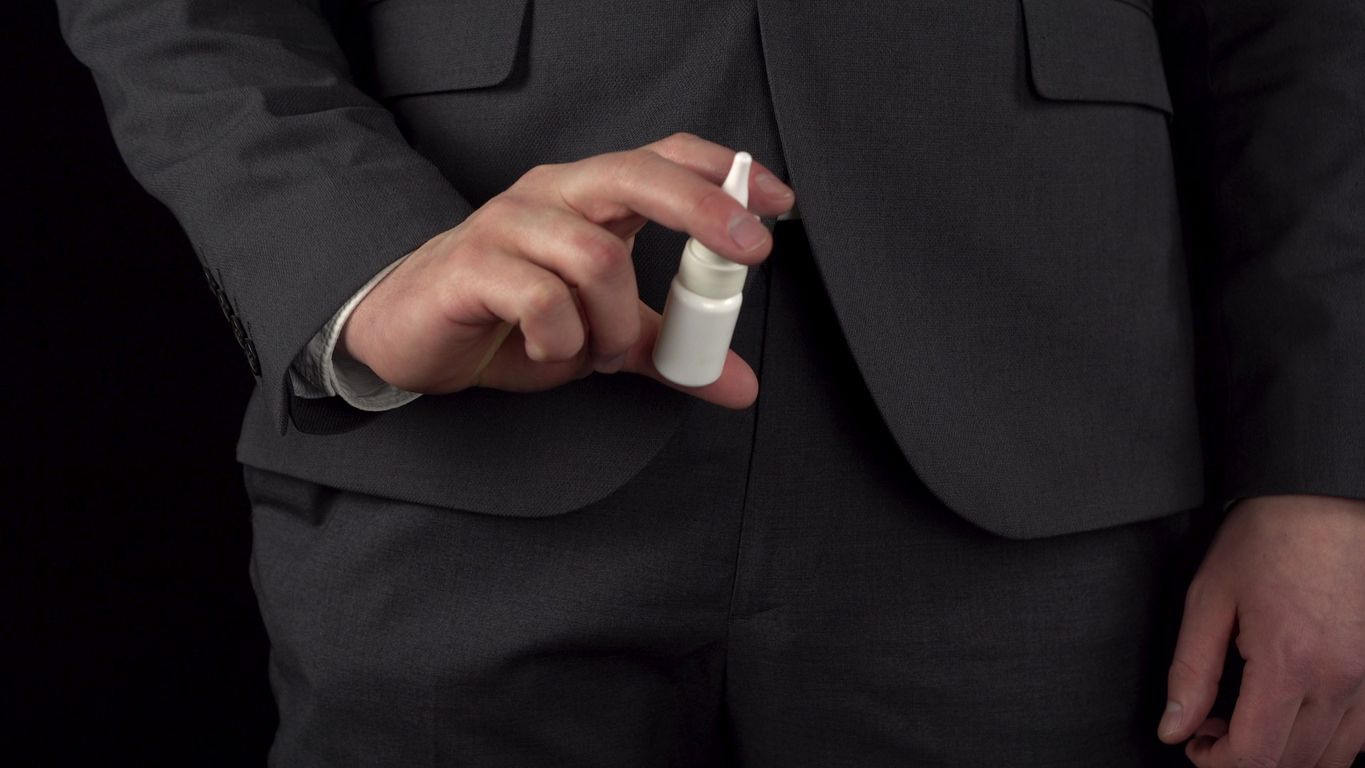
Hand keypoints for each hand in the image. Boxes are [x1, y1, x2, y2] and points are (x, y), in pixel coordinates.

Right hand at [341, 132, 794, 408]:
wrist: (412, 338)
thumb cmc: (511, 320)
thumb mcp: (602, 335)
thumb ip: (668, 351)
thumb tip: (737, 383)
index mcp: (589, 196)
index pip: (664, 157)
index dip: (724, 172)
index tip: (780, 204)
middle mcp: (553, 194)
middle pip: (637, 174)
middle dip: (703, 210)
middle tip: (748, 253)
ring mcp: (509, 224)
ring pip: (596, 256)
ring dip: (616, 322)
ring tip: (602, 352)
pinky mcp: (472, 265)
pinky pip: (542, 297)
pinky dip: (563, 339)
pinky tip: (553, 352)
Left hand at [1159, 494, 1364, 766]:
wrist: (1328, 500)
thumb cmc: (1271, 537)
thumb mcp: (1210, 596)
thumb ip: (1190, 670)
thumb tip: (1174, 726)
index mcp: (1289, 662)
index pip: (1254, 756)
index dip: (1216, 763)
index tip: (1195, 745)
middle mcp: (1339, 679)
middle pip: (1291, 764)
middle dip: (1243, 760)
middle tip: (1213, 728)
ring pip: (1331, 759)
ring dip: (1285, 755)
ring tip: (1250, 720)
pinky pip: (1361, 737)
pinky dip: (1325, 742)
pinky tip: (1294, 714)